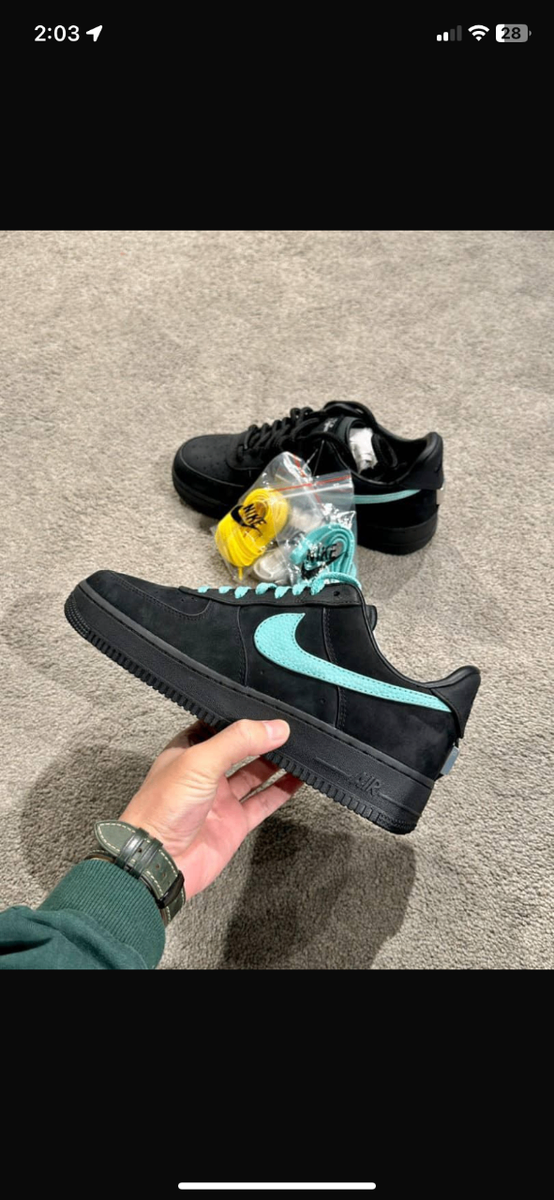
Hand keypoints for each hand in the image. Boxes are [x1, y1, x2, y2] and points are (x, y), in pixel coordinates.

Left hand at [119, 718, 298, 897]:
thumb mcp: (200, 761)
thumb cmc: (164, 807)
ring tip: (302, 748)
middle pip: (241, 749)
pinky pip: (263, 802)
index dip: (243, 716)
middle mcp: (206, 772)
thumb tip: (277, 727)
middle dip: (264, 738)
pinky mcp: (234, 823)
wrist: (159, 861)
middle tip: (293, 726)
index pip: (220, 725)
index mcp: (189, 750)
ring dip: (277, 762)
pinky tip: (299, 779)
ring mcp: (221, 798)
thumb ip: (239, 741)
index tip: (271, 707)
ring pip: (255, 774)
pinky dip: (282, 791)